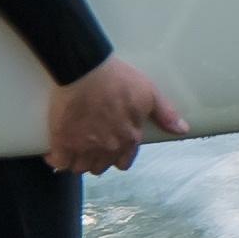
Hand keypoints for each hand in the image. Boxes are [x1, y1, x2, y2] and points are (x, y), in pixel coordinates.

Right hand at [44, 54, 188, 174]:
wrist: (85, 69)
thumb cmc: (118, 78)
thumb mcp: (149, 93)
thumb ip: (165, 114)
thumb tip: (182, 130)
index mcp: (129, 138)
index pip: (124, 162)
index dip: (117, 157)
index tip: (110, 148)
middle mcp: (108, 147)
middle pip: (100, 167)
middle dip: (96, 159)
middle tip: (90, 146)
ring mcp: (84, 146)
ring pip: (80, 168)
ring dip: (77, 161)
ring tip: (73, 149)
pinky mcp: (62, 142)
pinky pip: (59, 162)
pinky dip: (56, 159)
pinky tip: (56, 151)